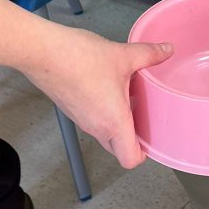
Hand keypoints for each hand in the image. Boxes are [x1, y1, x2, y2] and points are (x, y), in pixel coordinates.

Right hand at [23, 26, 172, 168]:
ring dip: (116, 123)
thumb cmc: (79, 59)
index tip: (151, 140)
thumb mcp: (123, 55)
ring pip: (104, 134)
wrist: (42, 52)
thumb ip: (149, 54)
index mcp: (114, 123)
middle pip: (117, 149)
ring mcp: (82, 120)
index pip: (130, 159)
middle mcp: (96, 128)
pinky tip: (107, 88)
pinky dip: (101, 111)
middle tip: (144, 119)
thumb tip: (166, 50)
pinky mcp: (71, 109)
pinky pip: (91, 120)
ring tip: (128, 100)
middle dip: (131, 139)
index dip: (143, 154)